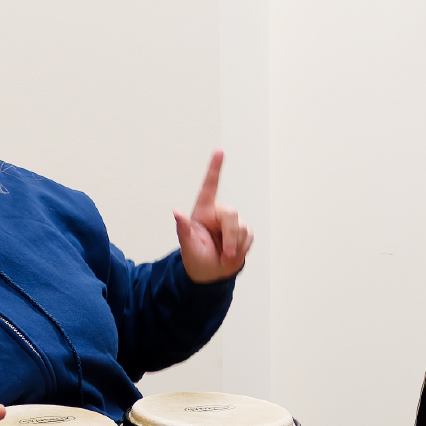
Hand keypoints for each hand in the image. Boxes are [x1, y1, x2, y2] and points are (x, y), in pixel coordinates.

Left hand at [175, 150, 252, 283]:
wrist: (211, 274)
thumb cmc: (196, 258)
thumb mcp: (188, 246)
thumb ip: (183, 229)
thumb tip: (176, 211)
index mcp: (202, 212)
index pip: (209, 186)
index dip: (215, 168)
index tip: (219, 151)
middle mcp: (218, 213)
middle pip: (231, 215)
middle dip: (231, 237)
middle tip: (226, 255)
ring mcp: (232, 221)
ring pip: (242, 227)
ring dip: (235, 246)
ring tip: (225, 256)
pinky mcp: (244, 230)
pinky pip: (249, 236)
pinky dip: (242, 248)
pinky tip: (233, 253)